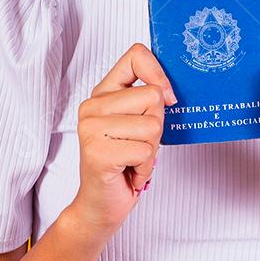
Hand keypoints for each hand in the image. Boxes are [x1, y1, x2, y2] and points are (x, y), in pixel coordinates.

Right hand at [70, 42, 175, 235]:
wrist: (99, 205)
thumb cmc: (123, 163)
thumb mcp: (137, 124)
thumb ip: (147, 101)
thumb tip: (168, 92)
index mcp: (103, 93)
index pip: (136, 56)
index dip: (159, 74)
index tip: (167, 97)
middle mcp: (92, 106)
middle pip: (152, 96)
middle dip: (157, 127)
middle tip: (139, 144)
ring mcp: (91, 129)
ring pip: (152, 126)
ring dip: (151, 151)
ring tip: (132, 159)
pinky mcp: (97, 152)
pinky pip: (145, 151)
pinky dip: (144, 167)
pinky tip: (128, 171)